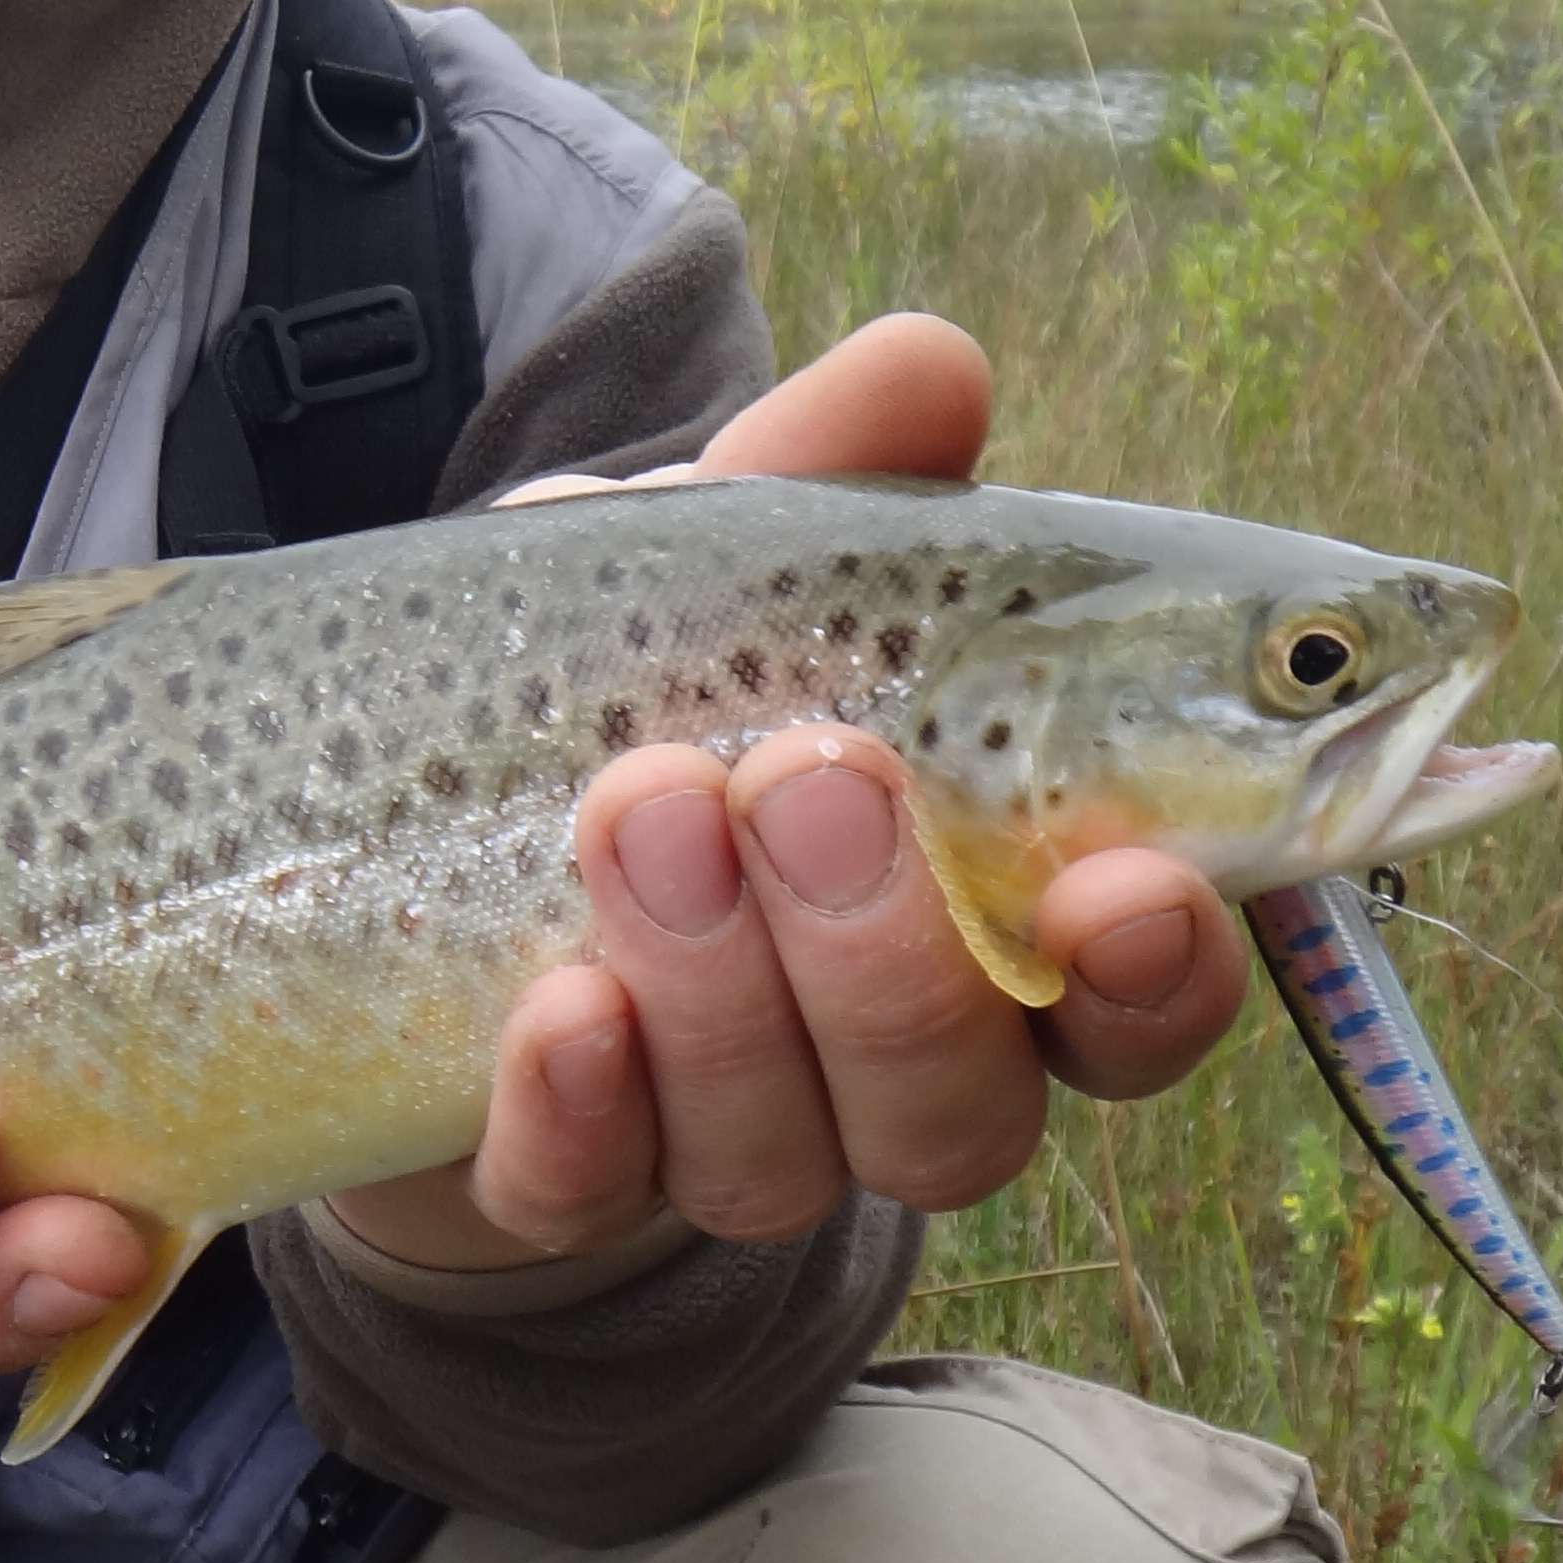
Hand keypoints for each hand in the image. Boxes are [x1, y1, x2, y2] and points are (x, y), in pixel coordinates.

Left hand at [324, 312, 1246, 1272]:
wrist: (398, 864)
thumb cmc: (639, 695)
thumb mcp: (712, 570)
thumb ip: (825, 482)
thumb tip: (933, 367)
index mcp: (994, 925)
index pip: (1138, 996)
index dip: (1165, 970)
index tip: (1136, 886)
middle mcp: (885, 1067)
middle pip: (963, 1102)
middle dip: (898, 952)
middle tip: (816, 773)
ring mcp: (714, 1140)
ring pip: (785, 1158)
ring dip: (726, 987)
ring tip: (645, 805)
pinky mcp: (546, 1178)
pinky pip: (578, 1195)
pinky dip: (578, 1107)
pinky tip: (554, 1012)